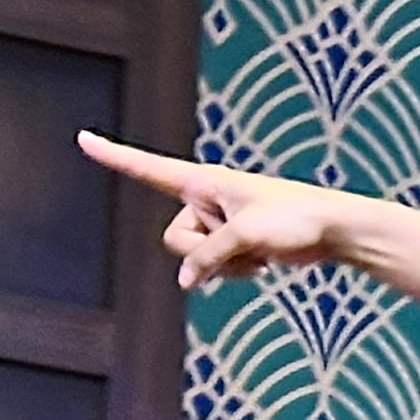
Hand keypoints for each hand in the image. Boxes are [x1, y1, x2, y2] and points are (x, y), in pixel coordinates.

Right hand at [79, 131, 352, 288]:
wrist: (335, 229)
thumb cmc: (297, 218)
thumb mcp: (245, 235)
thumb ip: (208, 256)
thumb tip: (185, 281)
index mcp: (204, 181)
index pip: (149, 168)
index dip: (115, 156)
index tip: (84, 138)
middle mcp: (206, 199)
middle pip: (174, 238)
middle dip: (202, 252)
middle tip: (243, 244)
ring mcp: (220, 222)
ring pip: (195, 258)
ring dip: (225, 265)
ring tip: (259, 250)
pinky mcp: (235, 242)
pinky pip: (215, 266)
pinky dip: (236, 270)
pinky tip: (264, 261)